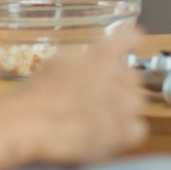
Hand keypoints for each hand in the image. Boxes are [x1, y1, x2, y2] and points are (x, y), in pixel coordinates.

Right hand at [3, 30, 149, 165]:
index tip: (128, 45)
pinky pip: (138, 128)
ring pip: (137, 101)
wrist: (32, 124)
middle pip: (133, 76)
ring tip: (100, 116)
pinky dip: (126, 131)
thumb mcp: (59, 61)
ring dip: (123, 106)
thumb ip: (84, 58)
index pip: (131, 36)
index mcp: (103, 54)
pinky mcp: (125, 133)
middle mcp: (119, 77)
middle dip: (118, 83)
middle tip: (96, 94)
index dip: (129, 40)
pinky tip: (108, 132)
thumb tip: (91, 61)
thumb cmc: (37, 93)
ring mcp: (125, 106)